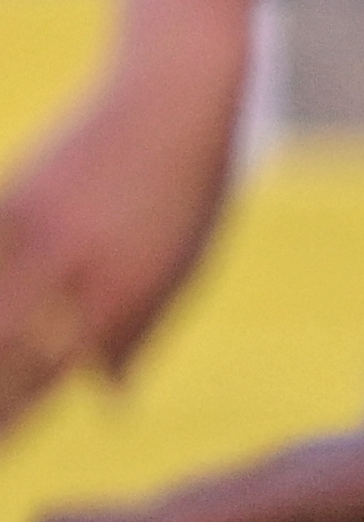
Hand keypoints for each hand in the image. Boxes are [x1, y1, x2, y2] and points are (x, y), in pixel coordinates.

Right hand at [0, 31, 248, 433]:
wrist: (175, 101)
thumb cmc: (186, 193)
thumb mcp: (179, 271)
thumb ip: (136, 335)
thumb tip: (107, 397)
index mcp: (123, 303)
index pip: (53, 379)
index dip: (11, 421)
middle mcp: (77, 276)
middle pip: (3, 354)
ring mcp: (39, 235)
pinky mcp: (14, 197)